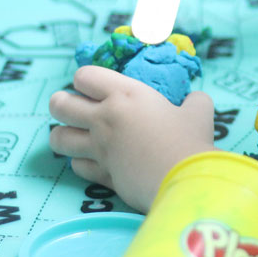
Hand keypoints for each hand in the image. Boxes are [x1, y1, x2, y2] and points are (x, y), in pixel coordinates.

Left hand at [49, 66, 214, 211]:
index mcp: (125, 95)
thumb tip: (194, 99)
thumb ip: (194, 100)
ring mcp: (99, 148)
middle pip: (60, 105)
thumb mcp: (199, 111)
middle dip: (61, 103)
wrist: (187, 180)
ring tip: (75, 135)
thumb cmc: (191, 141)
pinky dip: (82, 161)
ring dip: (64, 134)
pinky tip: (93, 159)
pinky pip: (76, 165)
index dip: (86, 79)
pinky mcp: (101, 174)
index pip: (85, 76)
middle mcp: (105, 119)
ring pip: (58, 138)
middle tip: (73, 108)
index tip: (95, 87)